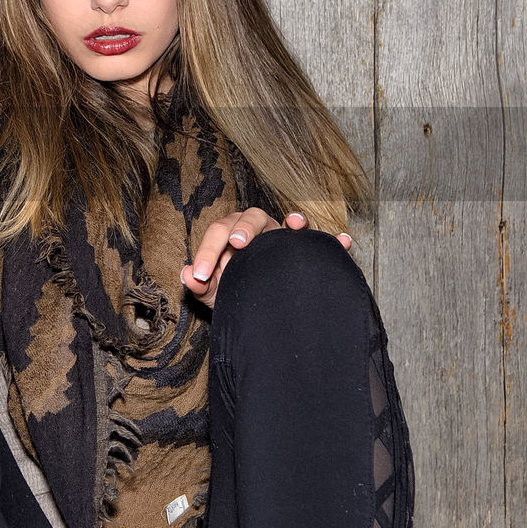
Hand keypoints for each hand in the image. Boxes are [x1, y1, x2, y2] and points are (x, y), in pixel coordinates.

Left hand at [180, 210, 352, 308]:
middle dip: (244, 226)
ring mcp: (283, 239)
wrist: (261, 311)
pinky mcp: (306, 252)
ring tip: (295, 224)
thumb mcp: (217, 295)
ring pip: (286, 223)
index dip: (207, 251)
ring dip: (290, 221)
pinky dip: (332, 240)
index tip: (200, 273)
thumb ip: (200, 286)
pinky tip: (341, 241)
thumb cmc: (238, 294)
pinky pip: (322, 243)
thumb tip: (185, 275)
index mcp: (233, 236)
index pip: (218, 233)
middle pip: (252, 217)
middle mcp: (258, 232)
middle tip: (237, 243)